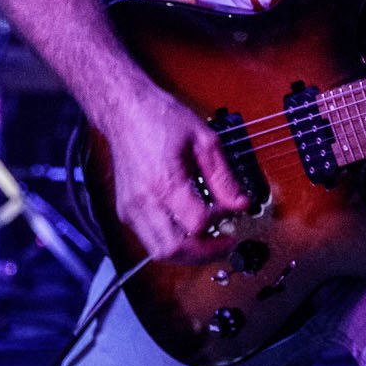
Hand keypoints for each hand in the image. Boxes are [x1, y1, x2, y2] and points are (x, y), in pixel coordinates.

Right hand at [101, 85, 252, 262]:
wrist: (125, 111)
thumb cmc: (160, 118)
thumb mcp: (203, 139)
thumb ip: (224, 176)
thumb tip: (240, 203)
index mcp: (164, 181)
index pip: (197, 224)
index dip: (220, 223)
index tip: (233, 214)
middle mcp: (143, 201)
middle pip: (174, 249)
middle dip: (205, 253)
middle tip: (226, 243)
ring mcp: (131, 209)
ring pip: (159, 252)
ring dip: (188, 254)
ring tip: (210, 241)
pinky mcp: (126, 211)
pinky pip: (150, 241)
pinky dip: (172, 243)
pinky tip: (188, 230)